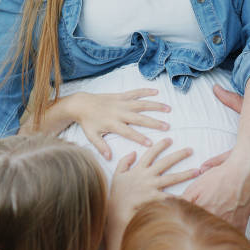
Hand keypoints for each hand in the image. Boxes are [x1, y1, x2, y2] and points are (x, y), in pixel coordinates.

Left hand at [21, 89, 170, 159]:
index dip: (140, 138)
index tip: (151, 143)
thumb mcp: (91, 136)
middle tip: (166, 126)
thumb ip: (101, 146)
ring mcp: (121, 102)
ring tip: (168, 109)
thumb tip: (109, 158)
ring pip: (141, 104)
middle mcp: (119, 112)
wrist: (81, 104)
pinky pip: (135, 92)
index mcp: (112, 124)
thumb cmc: (88, 122)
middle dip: (153, 122)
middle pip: (139, 118)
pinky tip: (156, 92)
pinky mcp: (121, 95)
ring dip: (155, 106)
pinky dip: (145, 91)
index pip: (129, 132)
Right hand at [108, 138, 199, 233]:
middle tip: (190, 150)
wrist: (116, 210)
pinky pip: (170, 197)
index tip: (170, 139)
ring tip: (197, 171)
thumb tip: (134, 152)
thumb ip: (125, 162)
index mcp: (138, 169)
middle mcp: (147, 176)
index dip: (160, 145)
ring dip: (185, 174)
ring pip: (172, 178)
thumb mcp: (117, 174)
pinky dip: (179, 197)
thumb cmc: (117, 194)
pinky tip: (190, 196)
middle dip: (179, 155)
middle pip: (165, 162)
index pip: (150, 153)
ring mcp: (151, 187)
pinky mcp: (154, 198)